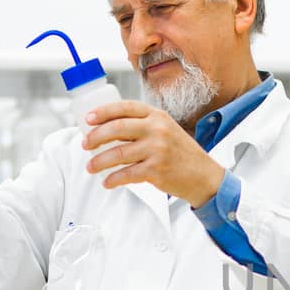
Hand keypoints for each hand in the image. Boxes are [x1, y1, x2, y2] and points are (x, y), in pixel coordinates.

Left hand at [83, 101, 225, 206]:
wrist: (204, 176)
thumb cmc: (181, 154)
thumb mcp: (166, 131)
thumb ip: (143, 127)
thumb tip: (108, 131)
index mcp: (157, 116)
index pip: (125, 108)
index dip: (103, 112)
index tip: (87, 119)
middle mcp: (157, 129)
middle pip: (117, 128)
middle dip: (95, 137)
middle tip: (85, 145)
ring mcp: (157, 149)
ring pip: (118, 153)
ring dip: (99, 161)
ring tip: (91, 166)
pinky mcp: (156, 170)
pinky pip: (127, 174)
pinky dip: (113, 179)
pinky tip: (108, 182)